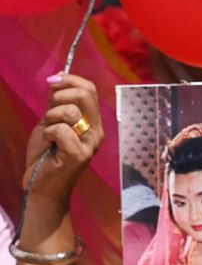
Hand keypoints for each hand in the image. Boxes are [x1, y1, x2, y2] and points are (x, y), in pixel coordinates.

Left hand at [24, 74, 103, 204]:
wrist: (42, 186)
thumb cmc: (46, 155)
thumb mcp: (51, 122)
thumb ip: (57, 103)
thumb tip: (57, 79)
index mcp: (92, 121)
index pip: (90, 89)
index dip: (70, 80)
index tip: (52, 81)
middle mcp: (97, 130)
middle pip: (85, 94)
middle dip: (59, 96)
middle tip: (49, 111)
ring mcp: (90, 143)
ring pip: (70, 112)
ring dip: (50, 118)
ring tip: (49, 133)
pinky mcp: (79, 154)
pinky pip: (60, 129)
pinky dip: (48, 134)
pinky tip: (49, 145)